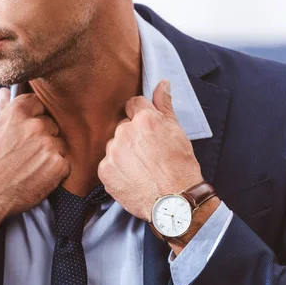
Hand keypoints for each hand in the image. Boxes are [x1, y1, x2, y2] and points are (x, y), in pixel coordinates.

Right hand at [0, 88, 69, 245]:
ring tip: (30, 167)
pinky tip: (37, 178)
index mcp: (18, 112)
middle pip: (51, 124)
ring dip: (50, 154)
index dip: (34, 116)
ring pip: (59, 144)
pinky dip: (54, 172)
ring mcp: (48, 145)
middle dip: (43, 136)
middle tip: (26, 153)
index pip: (38, 103)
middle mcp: (35, 125)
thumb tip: (5, 93)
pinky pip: (64, 164)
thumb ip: (3, 111)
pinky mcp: (57, 166)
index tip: (27, 128)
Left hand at [97, 80, 203, 221]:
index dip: (141, 116)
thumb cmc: (180, 166)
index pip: (133, 104)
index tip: (147, 129)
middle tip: (147, 154)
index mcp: (144, 119)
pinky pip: (107, 164)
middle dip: (133, 137)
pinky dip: (117, 170)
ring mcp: (112, 152)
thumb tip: (162, 84)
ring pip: (115, 146)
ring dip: (123, 153)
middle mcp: (125, 132)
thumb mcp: (177, 131)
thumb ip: (164, 105)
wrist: (175, 200)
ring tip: (140, 168)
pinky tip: (132, 178)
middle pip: (123, 127)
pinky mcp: (104, 170)